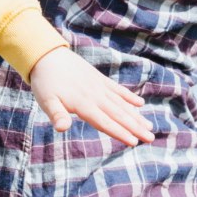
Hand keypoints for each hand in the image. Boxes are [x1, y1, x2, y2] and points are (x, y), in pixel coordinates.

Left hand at [28, 47, 153, 146]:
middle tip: (151, 138)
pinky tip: (140, 103)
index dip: (120, 132)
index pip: (105, 122)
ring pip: (121, 103)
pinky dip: (128, 96)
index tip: (135, 142)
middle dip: (135, 127)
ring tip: (149, 126)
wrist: (47, 55)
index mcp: (83, 104)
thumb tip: (62, 128)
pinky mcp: (99, 78)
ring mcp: (99, 86)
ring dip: (136, 115)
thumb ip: (57, 115)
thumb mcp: (46, 101)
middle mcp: (95, 96)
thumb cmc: (45, 83)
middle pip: (118, 114)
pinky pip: (117, 89)